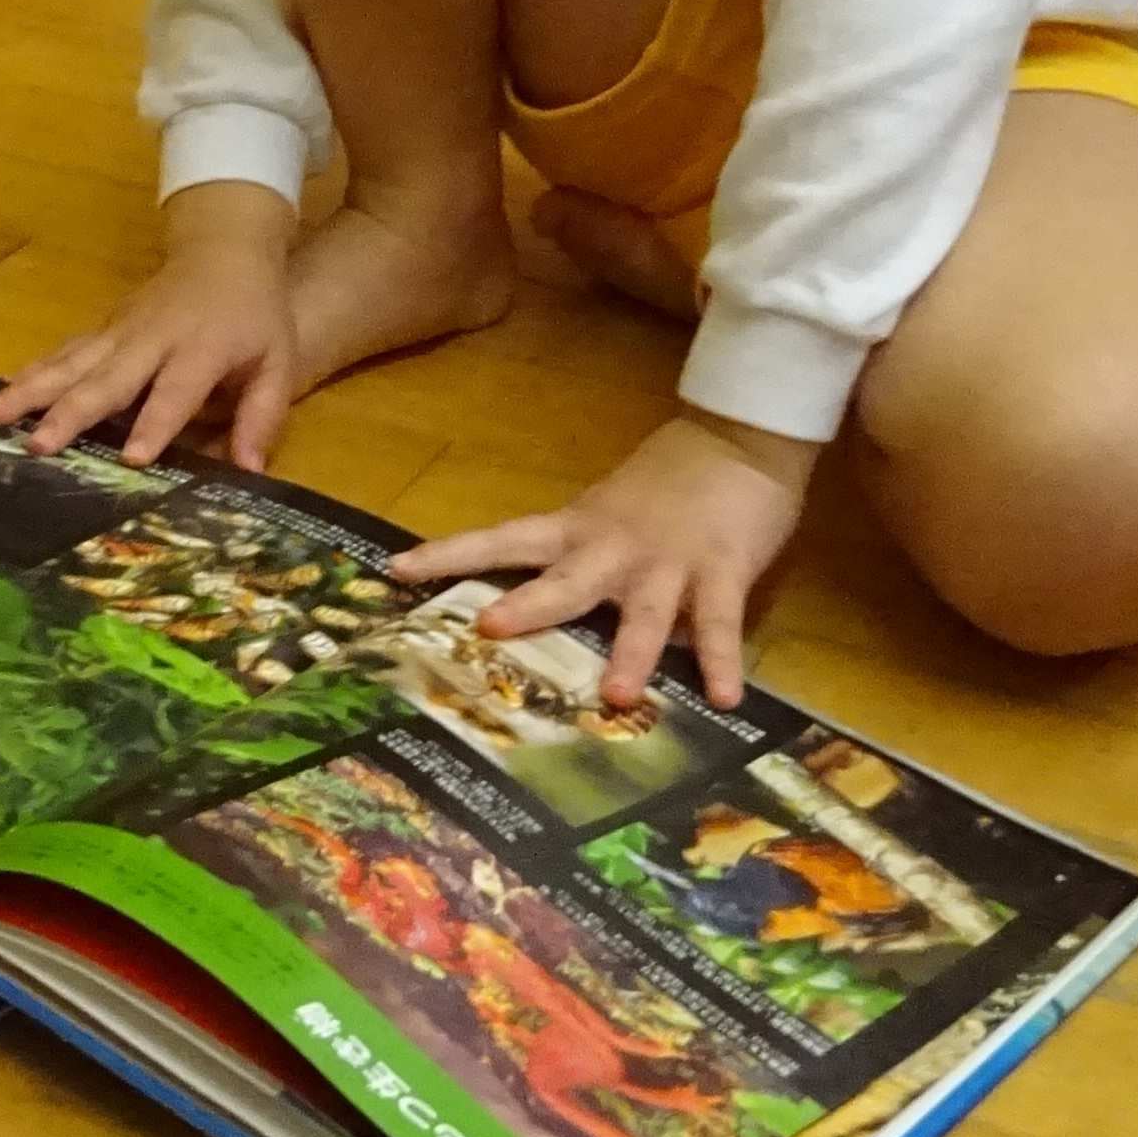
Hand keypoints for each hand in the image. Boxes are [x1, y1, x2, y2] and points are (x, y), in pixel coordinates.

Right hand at [0, 185, 302, 465]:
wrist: (223, 252)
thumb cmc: (255, 316)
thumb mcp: (277, 363)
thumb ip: (262, 417)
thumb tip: (249, 471)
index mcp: (201, 349)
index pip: (175, 391)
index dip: (155, 424)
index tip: (132, 459)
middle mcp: (152, 340)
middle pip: (108, 379)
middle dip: (70, 413)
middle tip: (37, 445)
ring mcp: (120, 332)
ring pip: (71, 362)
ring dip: (30, 390)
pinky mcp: (102, 329)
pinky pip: (63, 353)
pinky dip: (30, 372)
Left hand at [397, 409, 816, 706]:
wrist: (739, 438)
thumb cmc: (667, 483)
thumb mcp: (608, 517)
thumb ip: (577, 559)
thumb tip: (527, 612)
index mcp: (577, 531)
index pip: (504, 540)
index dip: (452, 554)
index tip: (397, 570)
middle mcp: (612, 549)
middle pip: (564, 580)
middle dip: (528, 606)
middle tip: (487, 627)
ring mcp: (667, 562)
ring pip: (642, 613)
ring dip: (630, 654)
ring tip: (615, 698)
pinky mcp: (721, 570)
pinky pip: (718, 622)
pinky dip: (721, 660)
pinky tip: (725, 697)